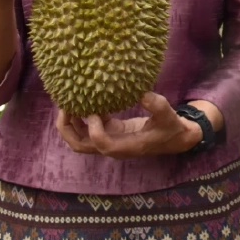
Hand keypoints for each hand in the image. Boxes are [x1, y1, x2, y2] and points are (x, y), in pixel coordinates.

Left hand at [55, 93, 207, 158]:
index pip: (100, 144)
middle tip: (65, 106)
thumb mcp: (168, 116)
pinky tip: (86, 99)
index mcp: (125, 146)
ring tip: (68, 102)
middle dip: (68, 127)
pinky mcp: (111, 132)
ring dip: (71, 122)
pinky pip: (90, 127)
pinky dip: (83, 116)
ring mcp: (110, 139)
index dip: (93, 129)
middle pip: (80, 145)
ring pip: (80, 138)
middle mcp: (113, 146)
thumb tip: (142, 93)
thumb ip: (157, 106)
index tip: (94, 110)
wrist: (174, 138)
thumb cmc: (171, 128)